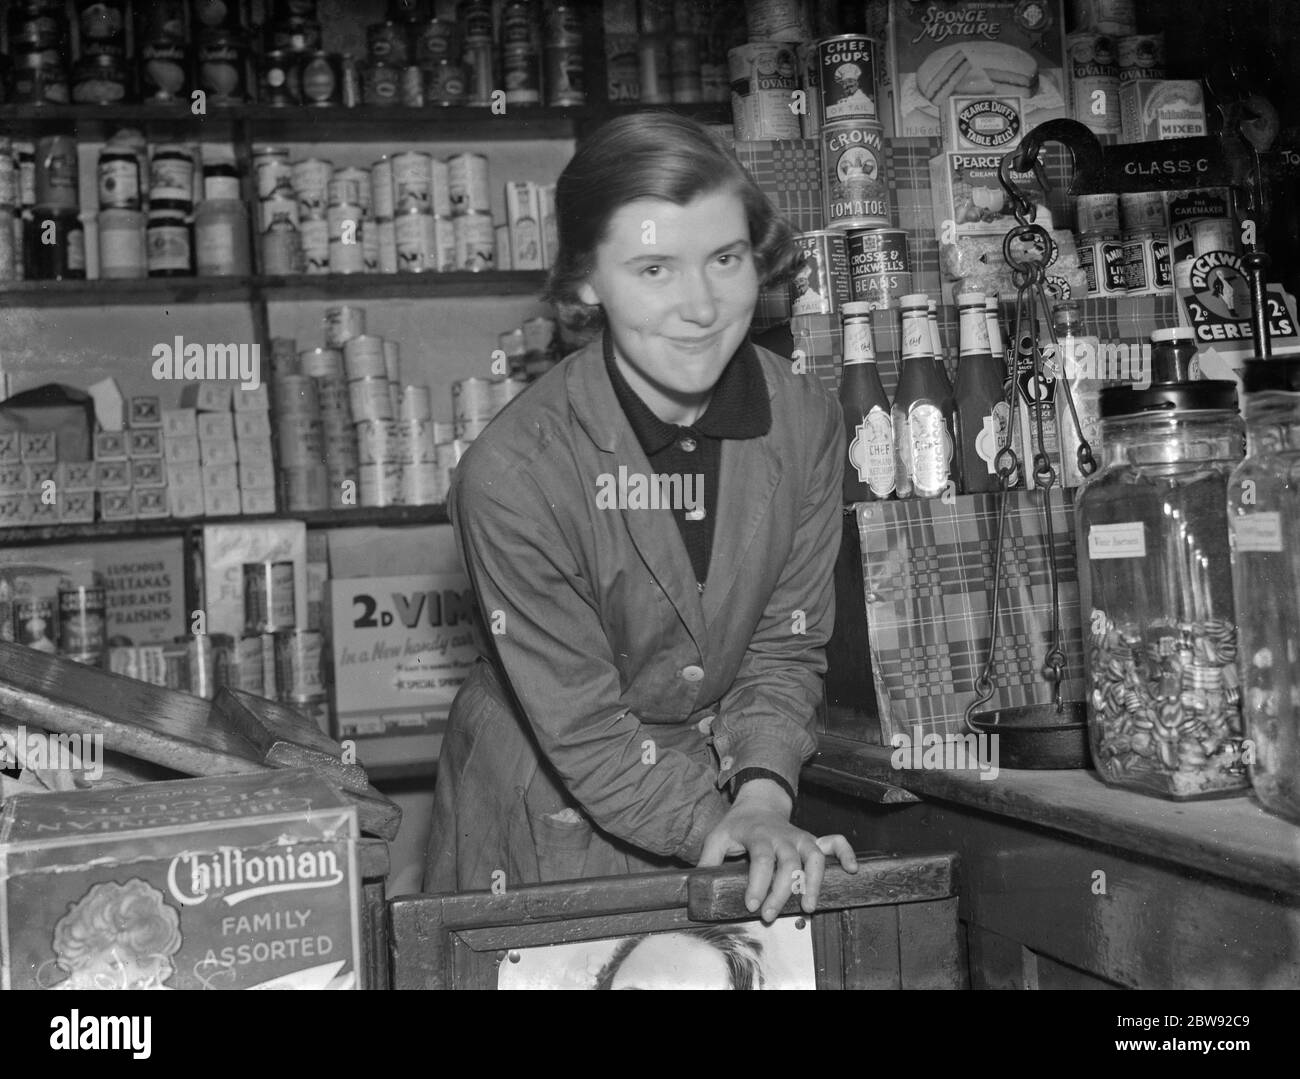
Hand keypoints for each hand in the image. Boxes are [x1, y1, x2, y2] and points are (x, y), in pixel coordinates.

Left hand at [697, 779, 857, 922]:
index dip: (757, 882)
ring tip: (808, 907)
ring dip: (814, 881)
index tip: (751, 904)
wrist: (759, 802)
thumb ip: (708, 860)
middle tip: (768, 915)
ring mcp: (801, 837)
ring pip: (813, 857)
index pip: (761, 858)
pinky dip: (846, 854)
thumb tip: (697, 887)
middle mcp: (783, 836)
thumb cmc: (738, 826)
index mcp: (759, 835)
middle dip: (780, 892)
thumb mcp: (717, 837)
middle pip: (788, 863)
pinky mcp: (813, 840)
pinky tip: (852, 870)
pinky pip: (836, 843)